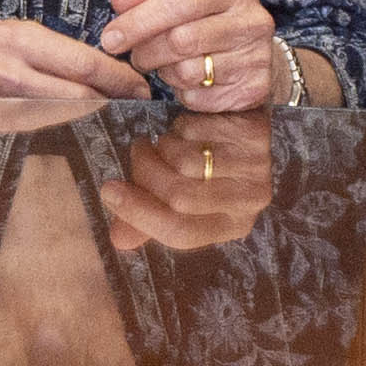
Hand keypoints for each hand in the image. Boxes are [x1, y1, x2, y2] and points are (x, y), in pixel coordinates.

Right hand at [94, 118, 277, 254]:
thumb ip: (150, 218)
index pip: (181, 234)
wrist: (248, 125)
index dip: (140, 215)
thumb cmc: (211, 167)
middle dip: (145, 174)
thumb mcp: (186, 198)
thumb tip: (118, 239)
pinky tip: (187, 128)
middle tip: (137, 154)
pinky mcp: (254, 136)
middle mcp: (248, 203)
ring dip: (162, 147)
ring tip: (164, 142)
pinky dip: (180, 128)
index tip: (109, 192)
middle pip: (179, 198)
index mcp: (230, 227)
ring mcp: (255, 169)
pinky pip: (198, 132)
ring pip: (185, 163)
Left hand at [98, 0, 292, 113]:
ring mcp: (256, 57)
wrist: (261, 57)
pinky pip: (198, 97)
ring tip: (167, 65)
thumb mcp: (186, 2)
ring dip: (165, 72)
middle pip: (181, 40)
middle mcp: (251, 21)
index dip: (140, 20)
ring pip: (187, 72)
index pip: (180, 1)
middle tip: (138, 55)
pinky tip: (188, 80)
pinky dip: (182, 92)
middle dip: (147, 51)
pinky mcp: (252, 90)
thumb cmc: (213, 23)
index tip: (111, 37)